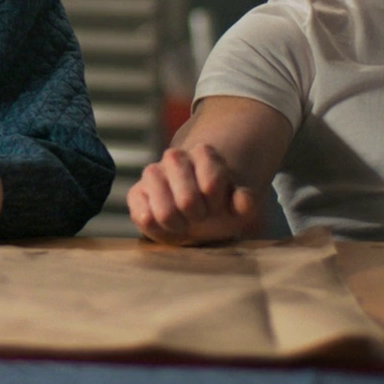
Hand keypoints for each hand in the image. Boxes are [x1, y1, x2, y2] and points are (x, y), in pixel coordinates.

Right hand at [127, 144, 262, 243]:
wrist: (194, 217)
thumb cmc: (218, 210)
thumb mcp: (239, 210)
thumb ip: (247, 204)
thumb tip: (242, 197)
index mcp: (204, 153)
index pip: (212, 183)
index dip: (217, 203)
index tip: (217, 206)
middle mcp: (175, 157)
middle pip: (188, 201)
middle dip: (197, 216)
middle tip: (199, 216)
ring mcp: (153, 173)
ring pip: (165, 212)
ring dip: (178, 225)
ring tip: (183, 221)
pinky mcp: (136, 193)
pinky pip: (144, 218)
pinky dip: (158, 230)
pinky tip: (166, 225)